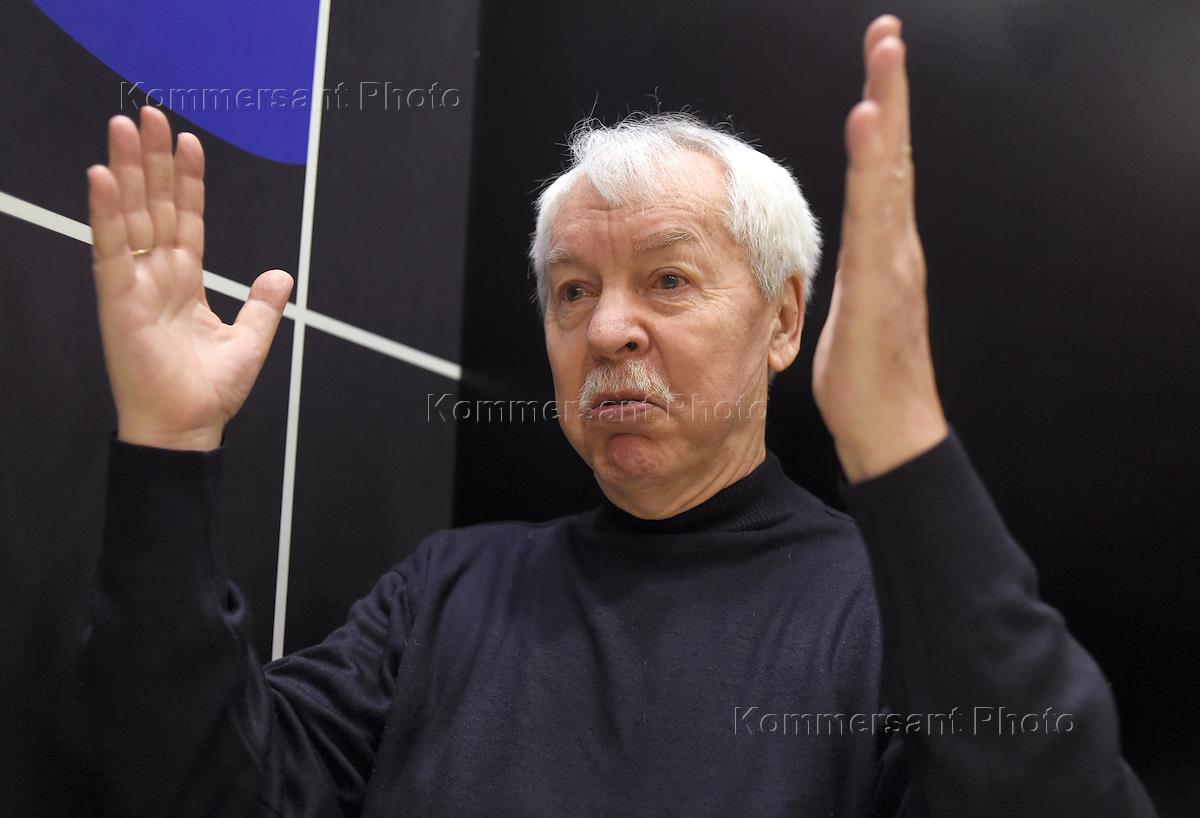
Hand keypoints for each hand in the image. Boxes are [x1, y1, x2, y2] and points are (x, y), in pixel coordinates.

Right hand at [87, 107, 292, 450]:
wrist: (187, 429)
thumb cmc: (208, 392)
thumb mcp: (250, 342)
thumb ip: (264, 306)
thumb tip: (282, 274)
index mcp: (186, 281)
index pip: (186, 218)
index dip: (186, 180)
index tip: (187, 142)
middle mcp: (157, 276)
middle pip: (153, 205)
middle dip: (151, 160)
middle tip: (148, 115)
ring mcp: (135, 284)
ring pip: (130, 215)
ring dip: (125, 170)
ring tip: (124, 127)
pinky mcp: (117, 300)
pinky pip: (110, 249)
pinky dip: (106, 213)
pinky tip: (102, 177)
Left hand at [812, 15, 948, 482]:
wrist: (890, 430)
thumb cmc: (868, 381)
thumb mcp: (850, 312)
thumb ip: (853, 275)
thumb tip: (840, 258)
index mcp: (886, 251)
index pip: (882, 170)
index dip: (881, 116)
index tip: (877, 66)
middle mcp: (897, 246)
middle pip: (894, 154)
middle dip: (890, 89)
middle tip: (886, 33)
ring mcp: (895, 260)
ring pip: (891, 171)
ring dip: (887, 107)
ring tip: (885, 53)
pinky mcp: (883, 280)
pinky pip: (874, 212)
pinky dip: (872, 163)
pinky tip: (866, 122)